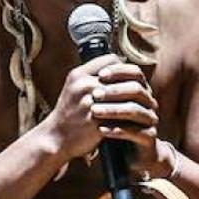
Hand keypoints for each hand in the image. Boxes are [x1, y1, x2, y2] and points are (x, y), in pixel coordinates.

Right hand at [41, 54, 159, 162]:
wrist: (56, 137)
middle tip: (141, 90)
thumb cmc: (68, 112)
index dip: (123, 68)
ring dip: (135, 99)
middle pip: (120, 76)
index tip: (128, 77)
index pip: (110, 60)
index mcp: (78, 75)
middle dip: (133, 83)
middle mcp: (84, 86)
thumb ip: (91, 76)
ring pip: (124, 95)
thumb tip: (117, 65)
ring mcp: (90, 104)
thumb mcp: (73, 87)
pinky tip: (135, 118)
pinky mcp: (96, 122)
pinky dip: (130, 116)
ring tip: (142, 103)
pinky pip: (121, 115)